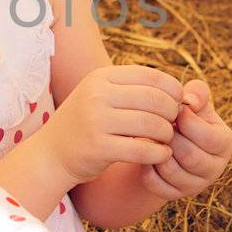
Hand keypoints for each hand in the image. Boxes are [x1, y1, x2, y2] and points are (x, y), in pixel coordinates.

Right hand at [43, 64, 185, 184]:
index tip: (177, 104)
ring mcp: (96, 121)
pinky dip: (159, 153)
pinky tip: (160, 155)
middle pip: (155, 99)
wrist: (51, 154)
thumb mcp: (102, 97)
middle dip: (172, 113)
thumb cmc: (87, 124)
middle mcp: (97, 95)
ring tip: (165, 140)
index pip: (151, 76)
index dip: (172, 90)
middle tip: (174, 125)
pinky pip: (143, 149)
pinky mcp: (99, 147)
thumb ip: (134, 90)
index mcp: (101, 77)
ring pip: (152, 124)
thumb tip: (180, 92)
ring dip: (167, 134)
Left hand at [136, 78, 231, 201]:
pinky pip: (155, 183)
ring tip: (149, 136)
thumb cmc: (183, 118)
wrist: (168, 141)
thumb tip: (189, 101)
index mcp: (224, 142)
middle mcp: (215, 167)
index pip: (208, 136)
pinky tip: (146, 152)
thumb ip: (197, 94)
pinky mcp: (174, 194)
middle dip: (169, 138)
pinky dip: (146, 167)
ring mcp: (195, 184)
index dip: (185, 121)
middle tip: (156, 124)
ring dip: (156, 151)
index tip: (171, 110)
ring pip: (171, 171)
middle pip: (190, 156)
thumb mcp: (193, 103)